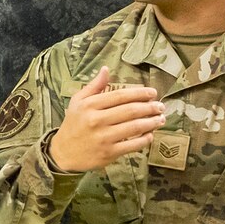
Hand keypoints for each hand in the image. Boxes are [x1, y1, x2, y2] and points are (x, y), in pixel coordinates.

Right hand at [47, 67, 166, 172]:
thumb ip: (94, 86)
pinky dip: (144, 140)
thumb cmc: (73, 125)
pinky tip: (150, 135)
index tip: (152, 92)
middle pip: (130, 111)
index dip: (139, 93)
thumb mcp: (78, 102)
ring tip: (161, 119)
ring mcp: (103, 138)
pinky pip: (132, 145)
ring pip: (134, 127)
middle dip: (150, 107)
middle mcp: (96, 120)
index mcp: (90, 106)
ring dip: (151, 122)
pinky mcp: (109, 153)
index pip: (120, 96)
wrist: (63, 153)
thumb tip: (106, 69)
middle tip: (161, 106)